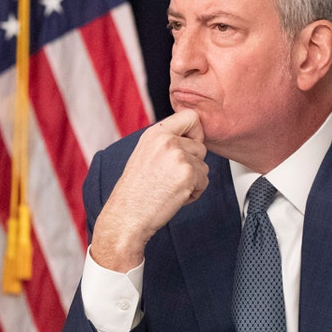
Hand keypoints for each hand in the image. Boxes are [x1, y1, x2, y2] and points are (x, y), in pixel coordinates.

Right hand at [91, 110, 208, 271]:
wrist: (127, 215)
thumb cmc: (135, 190)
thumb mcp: (145, 154)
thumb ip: (166, 142)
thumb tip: (191, 139)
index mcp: (155, 133)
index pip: (191, 116)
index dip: (195, 132)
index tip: (187, 145)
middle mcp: (167, 141)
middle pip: (201, 146)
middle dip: (193, 163)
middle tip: (171, 176)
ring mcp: (179, 156)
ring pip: (204, 165)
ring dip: (193, 180)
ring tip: (170, 187)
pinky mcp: (188, 174)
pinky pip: (204, 181)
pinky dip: (194, 192)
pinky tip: (174, 196)